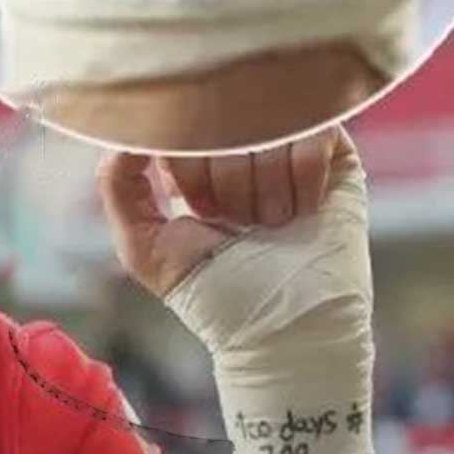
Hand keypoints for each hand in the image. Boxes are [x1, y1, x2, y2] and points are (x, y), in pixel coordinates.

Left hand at [97, 126, 359, 296]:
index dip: (187, 170)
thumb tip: (128, 130)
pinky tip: (303, 213)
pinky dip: (304, 180)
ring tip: (271, 227)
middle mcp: (240, 146)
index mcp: (194, 158)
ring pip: (269, 131)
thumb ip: (117, 182)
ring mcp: (288, 148)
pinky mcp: (336, 156)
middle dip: (225, 185)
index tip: (200, 212)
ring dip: (266, 191)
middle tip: (238, 225)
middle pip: (224, 124)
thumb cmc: (212, 292)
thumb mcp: (142, 242)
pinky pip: (314, 133)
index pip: (180, 122)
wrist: (282, 331)